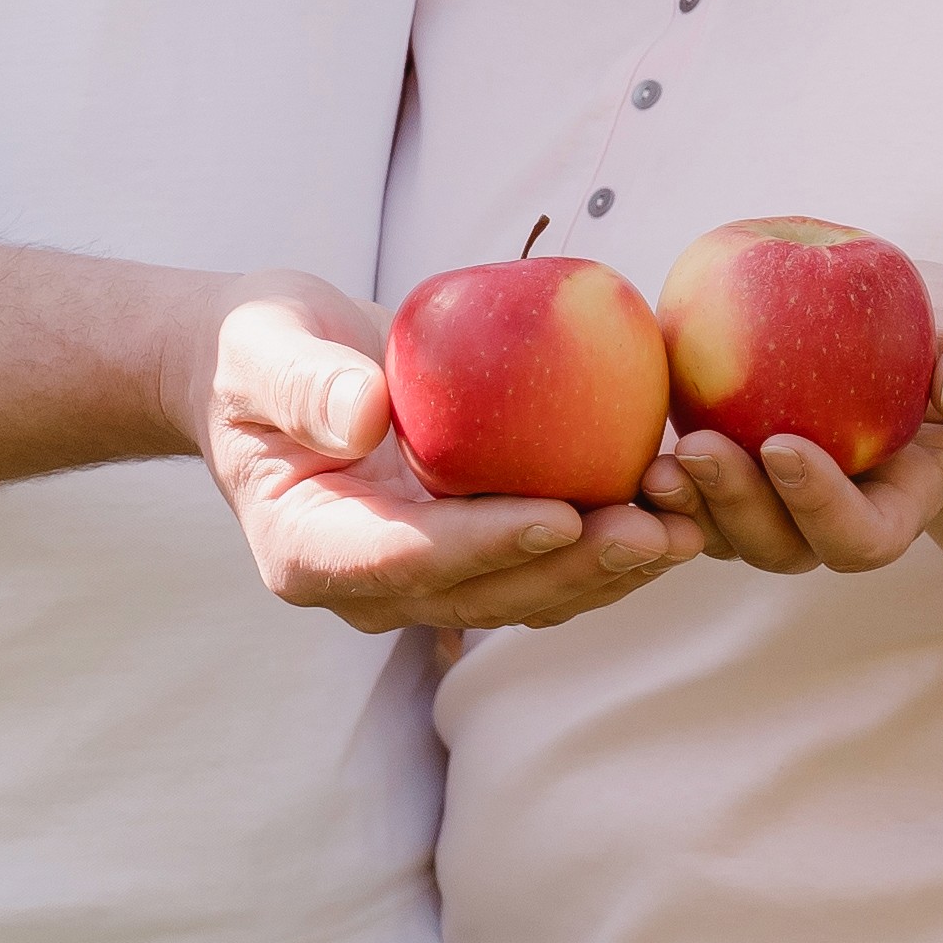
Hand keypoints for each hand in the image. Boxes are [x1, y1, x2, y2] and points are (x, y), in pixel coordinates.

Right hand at [194, 284, 701, 631]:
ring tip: (687, 525)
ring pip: (526, 593)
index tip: (562, 516)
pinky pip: (543, 562)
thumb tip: (363, 414)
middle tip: (658, 530)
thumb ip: (303, 381)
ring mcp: (422, 578)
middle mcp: (370, 584)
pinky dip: (606, 543)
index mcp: (307, 549)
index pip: (405, 559)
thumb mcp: (261, 348)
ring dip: (609, 569)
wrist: (268, 373)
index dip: (487, 545)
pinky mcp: (467, 553)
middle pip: (483, 594)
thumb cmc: (255, 351)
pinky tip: (673, 505)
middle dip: (575, 569)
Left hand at [648, 266, 942, 572]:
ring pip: (719, 531)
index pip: (859, 536)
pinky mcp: (725, 465)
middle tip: (699, 450)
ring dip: (683, 504)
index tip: (786, 447)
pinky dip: (652, 473)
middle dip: (736, 508)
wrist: (910, 336)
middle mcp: (825, 519)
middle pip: (777, 546)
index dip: (820, 507)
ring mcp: (770, 500)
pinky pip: (682, 488)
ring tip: (654, 457)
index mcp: (894, 507)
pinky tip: (621, 426)